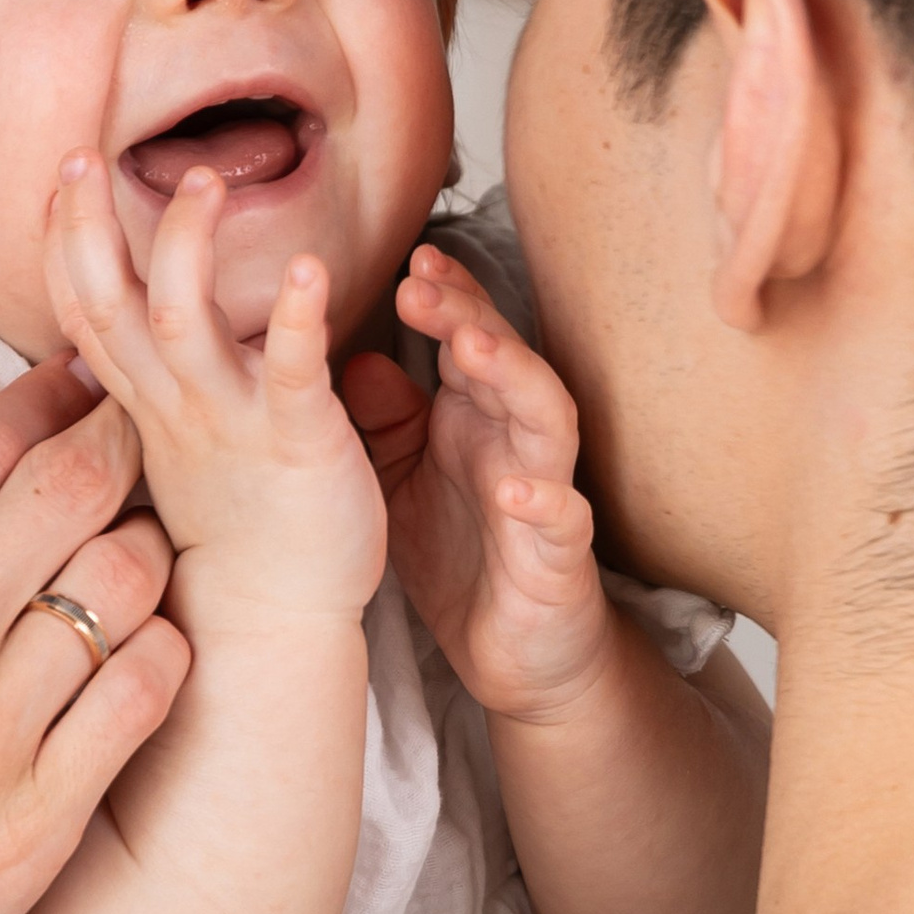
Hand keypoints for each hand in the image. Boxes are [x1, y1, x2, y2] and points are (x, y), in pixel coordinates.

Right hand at [0, 362, 187, 913]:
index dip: (45, 395)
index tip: (76, 380)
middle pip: (73, 486)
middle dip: (119, 439)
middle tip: (142, 428)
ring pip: (125, 582)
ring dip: (144, 547)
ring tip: (140, 547)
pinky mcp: (36, 819)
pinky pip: (143, 696)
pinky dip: (160, 651)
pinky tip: (147, 649)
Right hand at [44, 151, 386, 639]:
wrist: (275, 617)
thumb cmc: (234, 524)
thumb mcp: (169, 441)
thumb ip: (145, 380)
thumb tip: (115, 330)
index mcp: (142, 401)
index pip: (79, 310)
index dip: (61, 242)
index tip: (60, 176)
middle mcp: (171, 404)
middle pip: (104, 304)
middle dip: (87, 228)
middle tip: (83, 156)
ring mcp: (228, 421)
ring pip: (181, 323)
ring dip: (186, 247)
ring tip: (205, 181)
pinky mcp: (295, 439)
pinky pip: (290, 370)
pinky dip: (295, 317)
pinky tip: (310, 267)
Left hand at [341, 244, 615, 722]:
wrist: (513, 653)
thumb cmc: (460, 553)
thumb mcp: (401, 479)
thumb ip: (384, 421)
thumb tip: (349, 357)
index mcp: (477, 419)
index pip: (469, 339)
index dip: (446, 298)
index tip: (409, 260)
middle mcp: (516, 443)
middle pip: (506, 361)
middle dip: (470, 316)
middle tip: (422, 283)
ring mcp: (545, 494)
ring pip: (548, 421)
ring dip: (516, 380)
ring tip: (475, 348)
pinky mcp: (560, 559)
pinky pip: (563, 523)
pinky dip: (545, 503)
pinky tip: (516, 490)